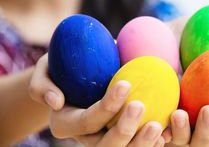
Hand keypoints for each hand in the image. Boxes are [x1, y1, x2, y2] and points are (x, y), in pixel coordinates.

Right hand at [29, 54, 165, 146]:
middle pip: (105, 145)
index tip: (125, 84)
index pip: (88, 120)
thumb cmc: (62, 69)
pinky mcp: (122, 139)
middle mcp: (86, 138)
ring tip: (158, 126)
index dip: (106, 106)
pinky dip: (152, 144)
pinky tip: (166, 134)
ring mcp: (104, 141)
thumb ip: (42, 85)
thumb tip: (56, 101)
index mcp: (66, 124)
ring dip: (141, 143)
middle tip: (141, 106)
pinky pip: (135, 146)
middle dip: (124, 130)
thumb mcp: (44, 70)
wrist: (79, 77)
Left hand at [162, 41, 208, 145]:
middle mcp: (196, 126)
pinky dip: (158, 129)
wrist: (171, 37)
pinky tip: (156, 122)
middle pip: (206, 143)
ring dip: (181, 132)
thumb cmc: (207, 44)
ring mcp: (174, 125)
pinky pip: (155, 130)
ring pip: (180, 141)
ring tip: (179, 113)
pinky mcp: (154, 118)